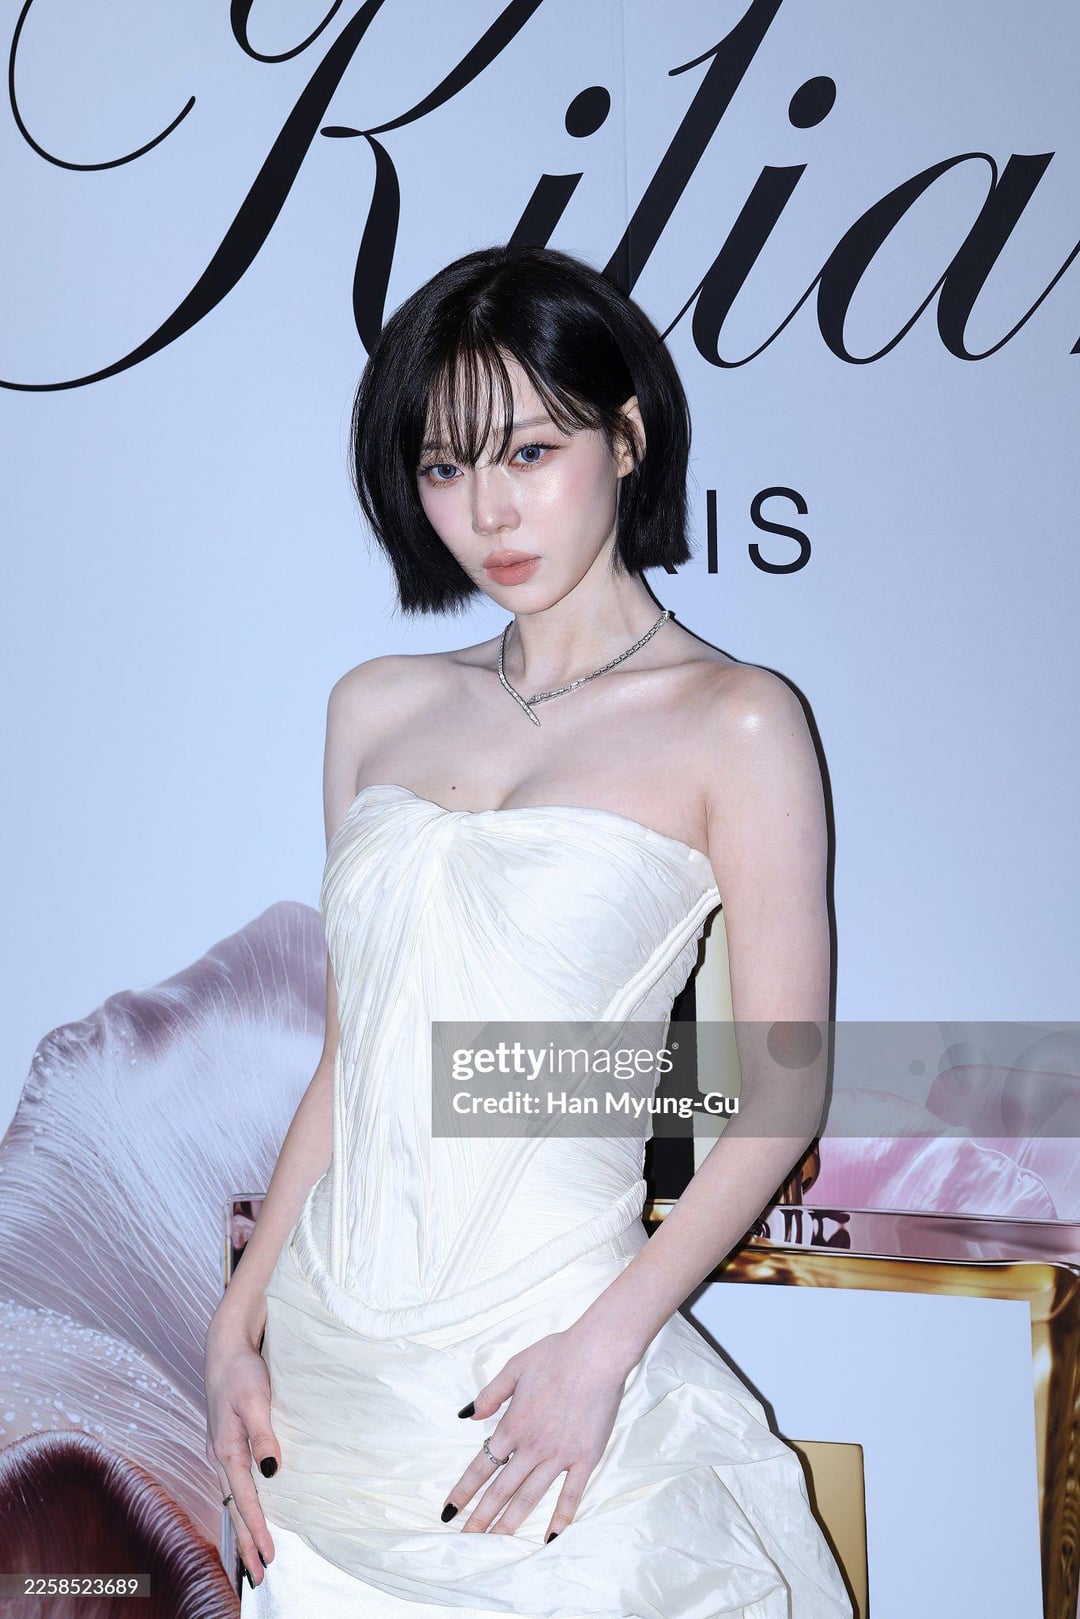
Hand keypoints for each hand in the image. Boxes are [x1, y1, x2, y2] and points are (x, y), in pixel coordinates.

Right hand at [203, 1304, 279, 1586]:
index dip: (257, 1529)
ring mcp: (221, 1452)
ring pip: (232, 1500)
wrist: (224, 1348)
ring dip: (243, 1529)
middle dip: (246, 1542)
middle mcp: (220, 1457)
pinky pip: (233, 1486)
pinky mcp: (226, 1445)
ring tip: (253, 1557)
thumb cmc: (241, 1372)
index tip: (268, 1556)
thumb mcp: (256, 1400)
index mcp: (226, 1450)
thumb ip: (263, 1436)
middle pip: (234, 1508)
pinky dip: (240, 1507)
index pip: (244, 1500)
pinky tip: (248, 1514)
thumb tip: (272, 1471)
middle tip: (259, 1575)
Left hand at [443, 1323, 629, 1542]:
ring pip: (529, 1497)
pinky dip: (560, 1518)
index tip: (449, 1511)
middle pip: (501, 1490)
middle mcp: (532, 1446)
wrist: (596, 1353)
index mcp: (513, 1425)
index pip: (481, 1466)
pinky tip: (551, 1538)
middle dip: (481, 1518)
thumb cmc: (556, 1355)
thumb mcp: (514, 1367)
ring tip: (496, 1544)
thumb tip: (467, 1415)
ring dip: (511, 1523)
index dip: (463, 1491)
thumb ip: (490, 1394)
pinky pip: (571, 1494)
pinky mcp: (586, 1458)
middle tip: (467, 1541)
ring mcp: (559, 1455)